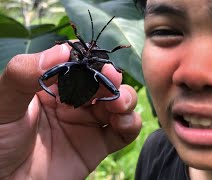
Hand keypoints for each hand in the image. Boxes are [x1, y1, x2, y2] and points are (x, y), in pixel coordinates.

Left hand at [0, 44, 141, 178]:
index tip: (95, 60)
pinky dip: (131, 123)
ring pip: (119, 103)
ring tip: (119, 104)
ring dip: (126, 99)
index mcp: (52, 87)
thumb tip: (62, 50)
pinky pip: (124, 131)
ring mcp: (88, 123)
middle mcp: (73, 102)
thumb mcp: (3, 104)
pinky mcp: (99, 145)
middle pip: (102, 82)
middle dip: (111, 79)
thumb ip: (24, 74)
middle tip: (112, 79)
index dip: (89, 60)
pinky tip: (123, 122)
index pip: (77, 65)